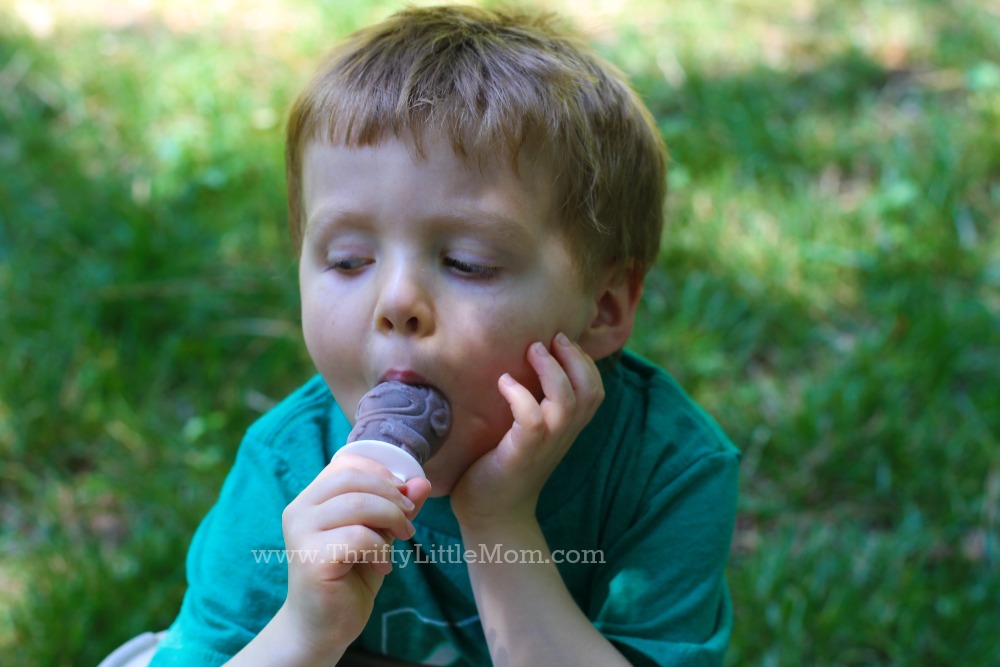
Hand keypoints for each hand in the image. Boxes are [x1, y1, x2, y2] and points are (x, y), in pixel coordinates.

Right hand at [278, 454, 431, 652]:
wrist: (324, 625)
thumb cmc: (350, 575)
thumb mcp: (379, 534)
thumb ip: (397, 507)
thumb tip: (422, 482)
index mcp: (311, 498)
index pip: (346, 464)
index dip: (381, 472)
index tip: (403, 495)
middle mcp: (299, 510)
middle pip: (353, 479)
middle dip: (391, 495)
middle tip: (408, 521)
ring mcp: (301, 534)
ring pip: (357, 504)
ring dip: (391, 519)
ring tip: (401, 539)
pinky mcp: (311, 559)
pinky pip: (358, 537)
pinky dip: (380, 548)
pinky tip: (383, 565)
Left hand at [450, 332, 603, 530]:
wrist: (492, 513)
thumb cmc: (502, 465)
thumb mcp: (527, 431)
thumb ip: (534, 403)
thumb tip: (518, 363)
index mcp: (567, 428)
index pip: (595, 389)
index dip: (585, 361)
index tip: (562, 340)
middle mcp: (562, 435)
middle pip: (590, 391)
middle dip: (575, 358)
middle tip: (551, 338)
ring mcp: (544, 445)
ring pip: (567, 402)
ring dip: (552, 371)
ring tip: (532, 350)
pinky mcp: (521, 454)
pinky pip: (532, 420)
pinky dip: (521, 396)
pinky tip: (504, 382)